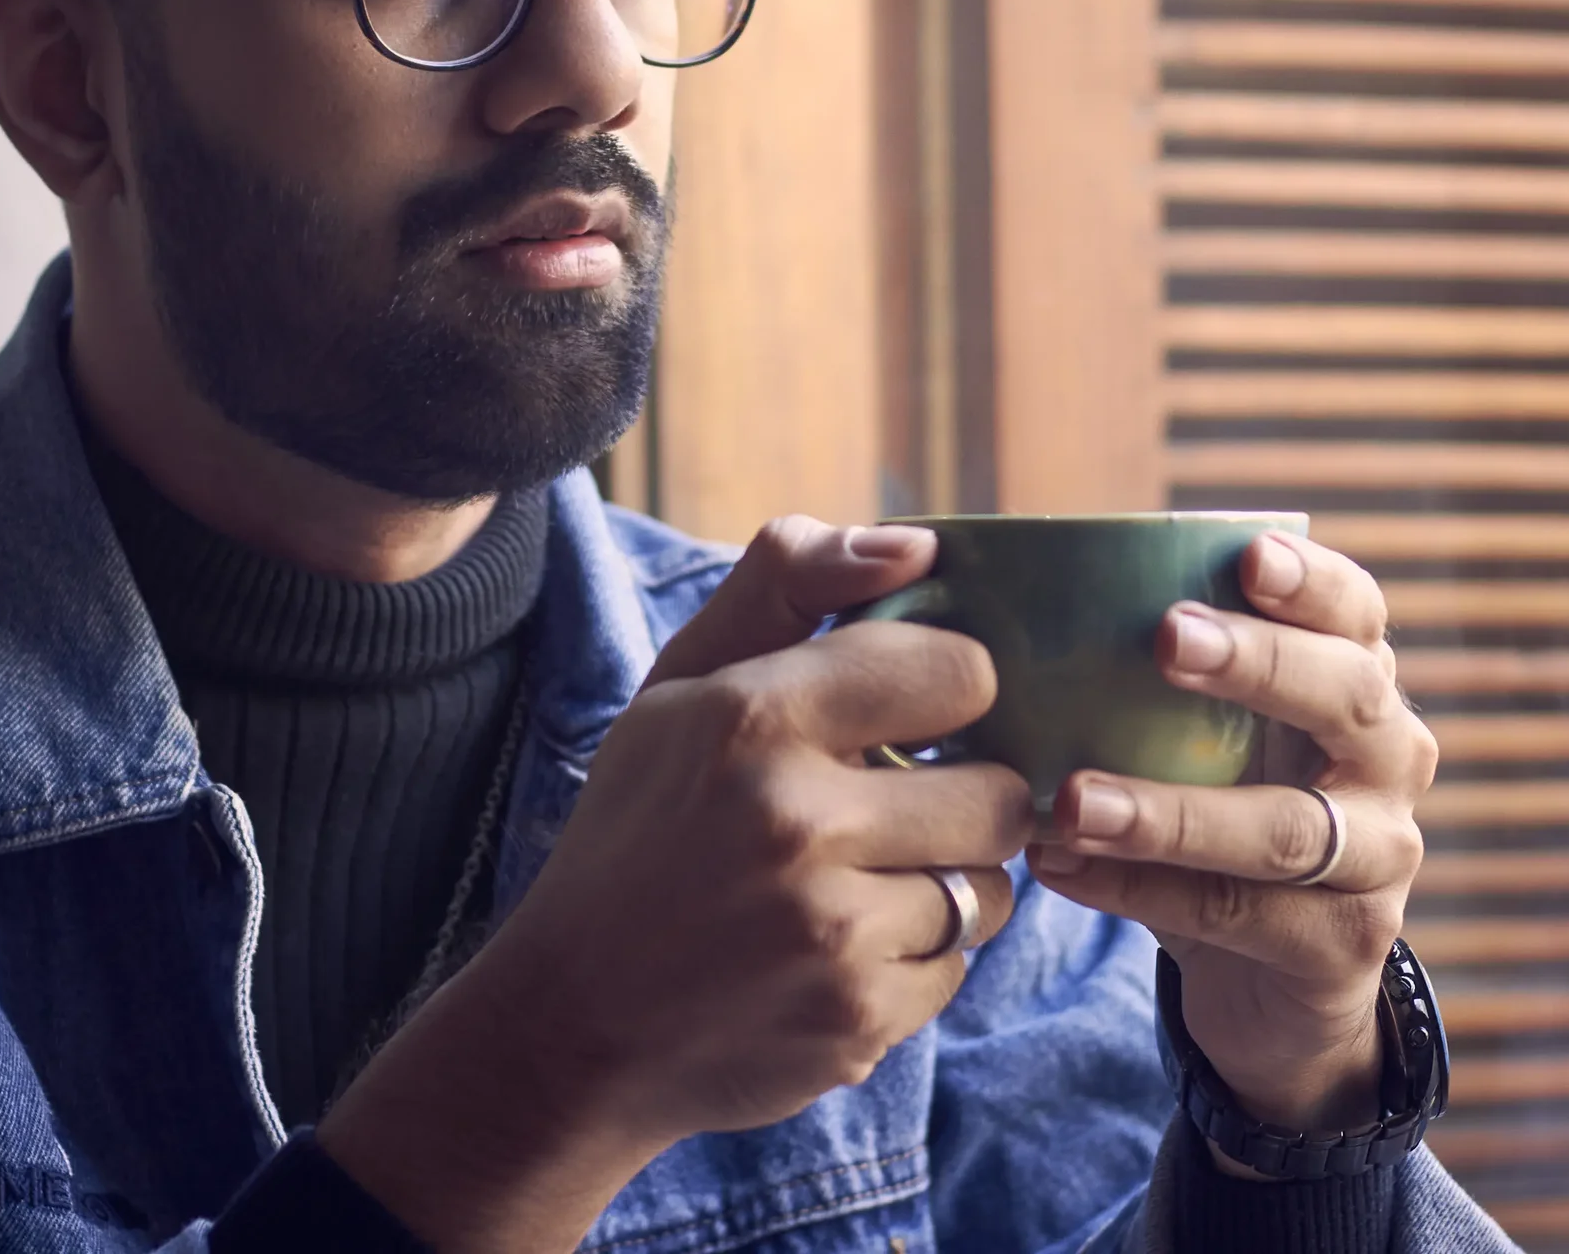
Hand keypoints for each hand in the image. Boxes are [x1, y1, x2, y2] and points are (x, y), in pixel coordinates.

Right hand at [319, 516, 1035, 1250]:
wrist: (569, 1026)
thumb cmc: (636, 833)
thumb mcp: (681, 688)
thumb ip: (786, 588)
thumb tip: (915, 544)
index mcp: (754, 716)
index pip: (961, 671)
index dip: (950, 693)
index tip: (916, 717)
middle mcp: (797, 820)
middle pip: (999, 792)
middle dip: (961, 800)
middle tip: (896, 812)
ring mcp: (831, 932)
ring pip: (987, 888)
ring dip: (940, 885)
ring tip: (856, 886)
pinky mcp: (855, 1022)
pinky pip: (956, 969)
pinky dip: (910, 963)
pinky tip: (833, 955)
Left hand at [1026, 534, 1436, 1152]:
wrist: (1274, 980)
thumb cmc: (1224, 813)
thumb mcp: (1212, 738)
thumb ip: (1162, 679)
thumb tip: (1019, 602)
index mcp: (1360, 685)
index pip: (1357, 615)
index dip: (1313, 581)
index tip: (1249, 552)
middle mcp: (1389, 762)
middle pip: (1347, 698)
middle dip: (1260, 662)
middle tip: (1166, 637)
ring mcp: (1377, 859)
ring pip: (1282, 830)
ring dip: (1168, 812)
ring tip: (1071, 798)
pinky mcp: (1341, 947)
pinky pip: (1231, 913)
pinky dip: (1134, 889)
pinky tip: (1058, 866)